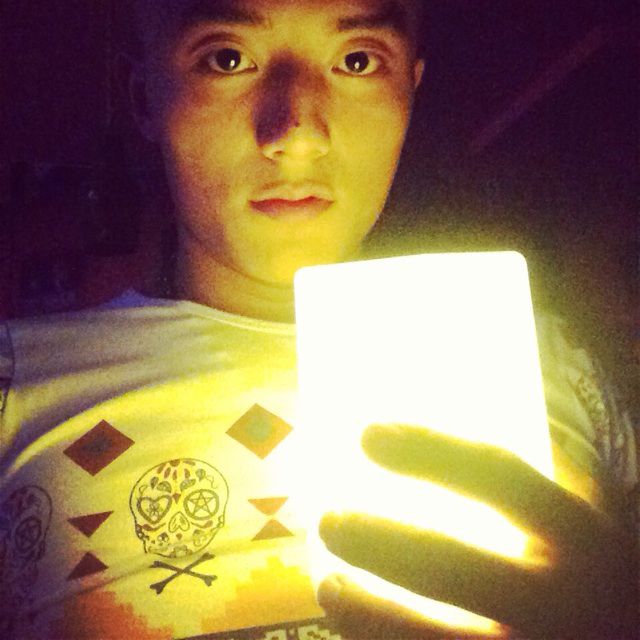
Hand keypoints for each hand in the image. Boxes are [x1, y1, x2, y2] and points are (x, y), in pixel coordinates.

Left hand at [317, 424, 637, 638]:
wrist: (620, 630)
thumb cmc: (582, 568)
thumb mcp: (569, 525)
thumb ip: (517, 493)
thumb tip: (413, 444)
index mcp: (578, 536)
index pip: (500, 477)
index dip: (430, 451)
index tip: (366, 435)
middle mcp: (561, 600)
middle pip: (452, 566)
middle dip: (380, 543)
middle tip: (328, 521)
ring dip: (369, 613)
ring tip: (329, 586)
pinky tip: (356, 630)